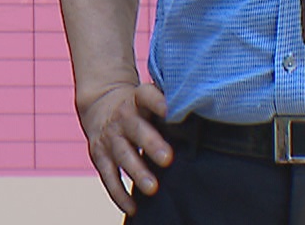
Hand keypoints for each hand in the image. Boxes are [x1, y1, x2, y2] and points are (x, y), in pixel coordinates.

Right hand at [76, 82, 171, 214]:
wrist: (99, 105)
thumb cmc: (138, 107)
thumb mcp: (148, 98)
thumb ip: (169, 106)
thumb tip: (205, 114)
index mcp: (137, 100)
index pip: (146, 96)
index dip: (156, 102)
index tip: (169, 110)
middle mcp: (122, 118)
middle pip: (136, 129)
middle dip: (151, 144)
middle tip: (168, 159)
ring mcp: (110, 138)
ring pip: (123, 155)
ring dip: (137, 172)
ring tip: (152, 188)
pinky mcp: (100, 156)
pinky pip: (109, 176)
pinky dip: (119, 193)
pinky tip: (133, 207)